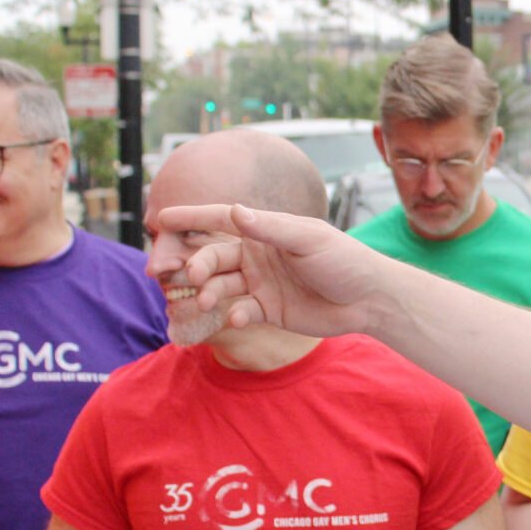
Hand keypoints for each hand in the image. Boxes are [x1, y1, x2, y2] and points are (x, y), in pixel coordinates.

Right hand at [156, 204, 385, 338]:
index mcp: (268, 231)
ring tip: (206, 300)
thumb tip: (236, 211)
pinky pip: (240, 311)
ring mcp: (262, 283)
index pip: (222, 219)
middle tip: (194, 278)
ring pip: (221, 285)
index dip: (192, 218)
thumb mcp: (309, 239)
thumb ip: (271, 228)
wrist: (369, 299)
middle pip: (215, 255)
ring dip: (210, 292)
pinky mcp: (268, 310)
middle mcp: (259, 255)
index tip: (161, 219)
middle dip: (199, 265)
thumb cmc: (344, 260)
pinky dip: (235, 315)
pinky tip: (240, 318)